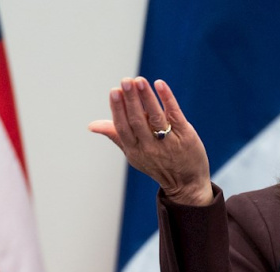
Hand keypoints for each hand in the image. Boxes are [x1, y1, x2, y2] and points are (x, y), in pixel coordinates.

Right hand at [88, 77, 212, 205]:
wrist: (187, 183)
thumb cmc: (158, 164)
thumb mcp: (134, 154)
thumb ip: (116, 136)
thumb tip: (91, 125)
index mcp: (135, 150)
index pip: (123, 128)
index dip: (118, 110)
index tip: (114, 91)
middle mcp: (150, 147)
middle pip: (138, 121)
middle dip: (131, 100)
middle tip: (125, 81)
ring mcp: (169, 141)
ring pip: (155, 117)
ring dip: (146, 97)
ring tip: (139, 81)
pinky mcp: (186, 136)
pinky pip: (175, 115)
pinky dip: (167, 99)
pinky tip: (160, 84)